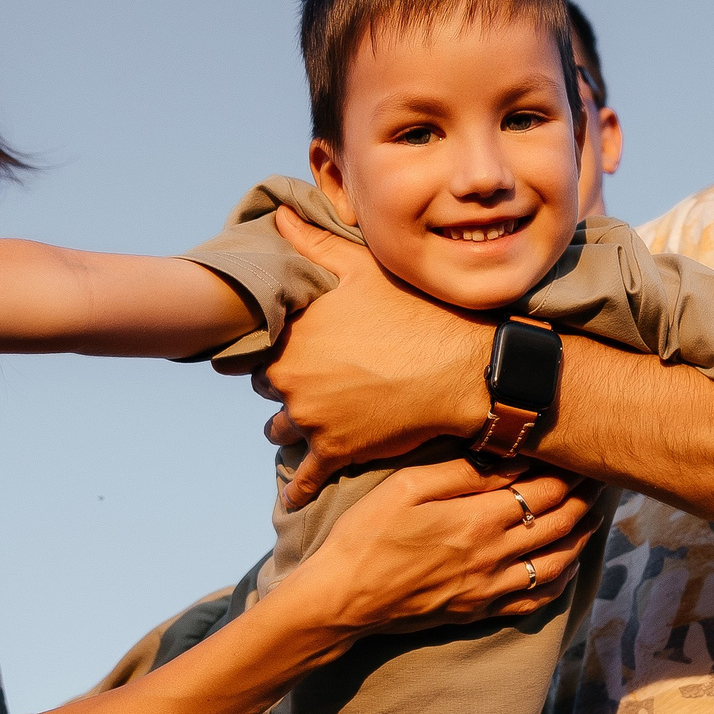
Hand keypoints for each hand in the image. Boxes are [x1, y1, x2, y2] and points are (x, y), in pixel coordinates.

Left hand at [260, 208, 494, 507]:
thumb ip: (313, 244)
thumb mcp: (361, 268)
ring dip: (292, 427)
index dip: (268, 348)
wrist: (459, 369)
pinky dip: (298, 489)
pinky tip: (292, 499)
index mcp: (291, 336)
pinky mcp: (335, 453)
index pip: (255, 349)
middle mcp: (290, 380)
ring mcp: (311, 420)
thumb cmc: (413, 312)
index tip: (278, 350)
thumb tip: (279, 215)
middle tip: (309, 379)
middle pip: (268, 390)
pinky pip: (305, 480)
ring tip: (311, 421)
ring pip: (281, 430)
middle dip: (284, 386)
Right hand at [294, 459, 596, 633]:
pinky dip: (561, 580)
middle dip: (585, 499)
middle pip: (558, 523)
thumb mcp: (405, 487)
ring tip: (594, 516)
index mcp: (478, 520)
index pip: (544, 491)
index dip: (568, 472)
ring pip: (557, 563)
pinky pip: (535, 599)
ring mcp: (489, 588)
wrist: (342, 599)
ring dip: (581, 537)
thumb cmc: (365, 536)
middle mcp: (493, 556)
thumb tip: (508, 458)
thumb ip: (461, 473)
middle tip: (599, 479)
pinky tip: (567, 566)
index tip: (579, 455)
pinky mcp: (479, 611)